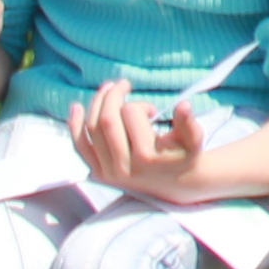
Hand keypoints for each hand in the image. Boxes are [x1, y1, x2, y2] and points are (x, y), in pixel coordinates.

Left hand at [74, 80, 231, 201]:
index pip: (131, 115)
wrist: (174, 184)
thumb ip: (189, 123)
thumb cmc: (183, 156)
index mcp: (146, 157)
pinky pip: (81, 146)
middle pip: (107, 120)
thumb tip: (183, 105)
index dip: (141, 105)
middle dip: (113, 95)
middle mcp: (124, 167)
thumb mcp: (193, 140)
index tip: (152, 110)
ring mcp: (108, 172)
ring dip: (97, 103)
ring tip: (109, 88)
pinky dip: (75, 125)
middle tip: (123, 83)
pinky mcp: (99, 173)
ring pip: (91, 129)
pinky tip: (76, 106)